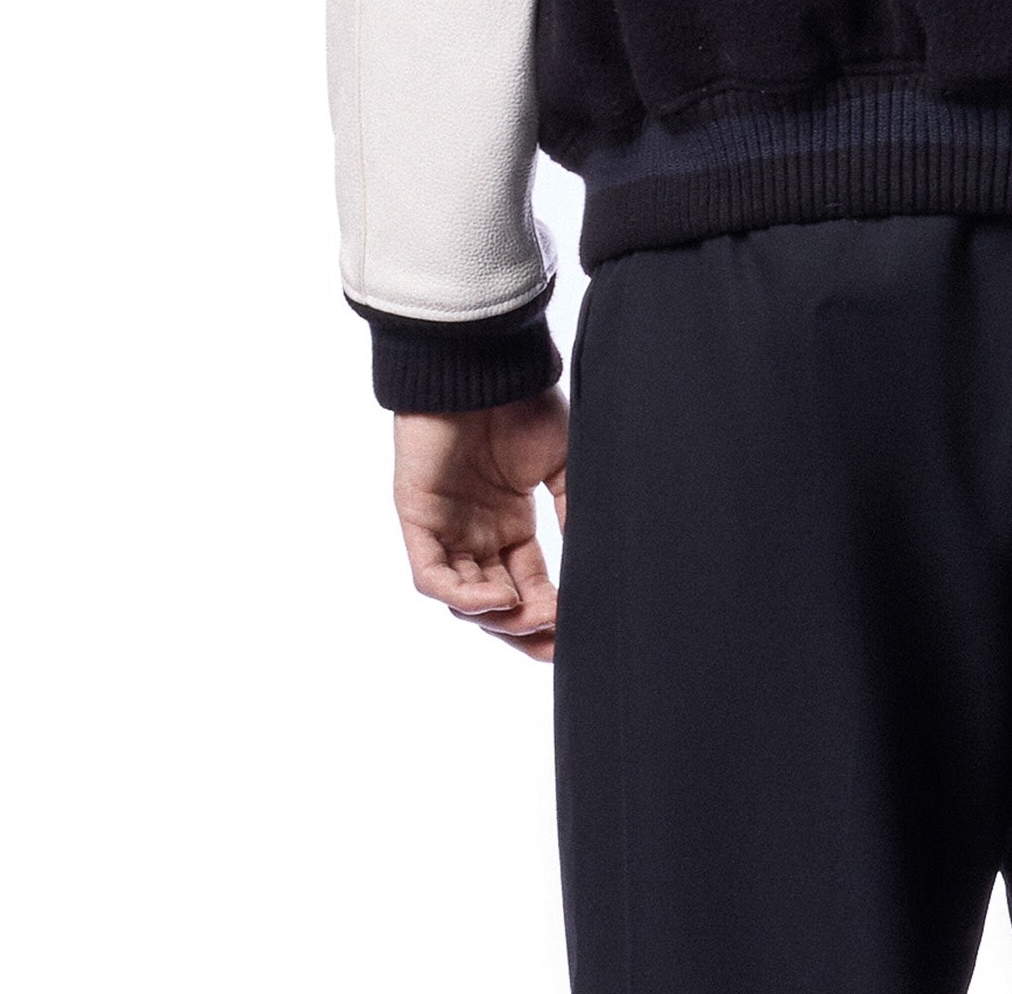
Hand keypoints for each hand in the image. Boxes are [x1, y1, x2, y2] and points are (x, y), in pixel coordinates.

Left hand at [393, 392, 568, 660]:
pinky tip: (501, 597)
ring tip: (534, 616)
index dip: (549, 614)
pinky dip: (465, 595)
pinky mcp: (417, 521)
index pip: (527, 586)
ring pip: (464, 599)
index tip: (577, 631)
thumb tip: (594, 559)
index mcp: (509, 523)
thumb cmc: (520, 403)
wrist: (480, 365)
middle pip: (495, 605)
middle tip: (554, 647)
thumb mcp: (561, 461)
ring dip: (499, 617)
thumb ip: (572, 508)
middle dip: (524, 631)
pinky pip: (433, 576)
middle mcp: (475, 534)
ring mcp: (444, 530)